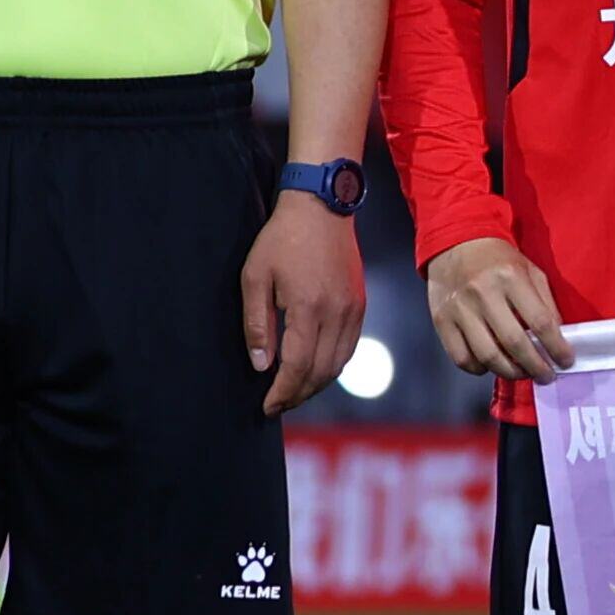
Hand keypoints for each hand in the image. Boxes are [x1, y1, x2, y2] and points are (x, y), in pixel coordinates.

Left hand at [244, 199, 366, 418]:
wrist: (322, 207)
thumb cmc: (281, 239)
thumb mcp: (254, 277)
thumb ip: (257, 324)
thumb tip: (261, 365)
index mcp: (309, 308)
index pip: (298, 366)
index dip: (282, 392)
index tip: (266, 407)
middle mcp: (338, 314)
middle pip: (321, 372)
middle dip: (298, 395)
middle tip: (277, 405)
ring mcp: (354, 310)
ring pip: (339, 364)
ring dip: (316, 384)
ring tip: (294, 392)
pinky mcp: (360, 305)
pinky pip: (349, 347)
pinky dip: (332, 366)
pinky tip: (315, 369)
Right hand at [423, 235, 572, 381]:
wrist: (456, 244)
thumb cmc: (499, 260)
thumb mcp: (531, 272)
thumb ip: (546, 303)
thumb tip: (558, 338)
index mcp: (511, 278)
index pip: (540, 322)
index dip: (556, 347)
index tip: (566, 361)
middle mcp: (483, 294)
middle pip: (514, 343)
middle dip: (535, 367)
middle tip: (546, 376)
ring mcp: (459, 309)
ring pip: (487, 355)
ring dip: (510, 372)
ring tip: (523, 374)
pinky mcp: (441, 320)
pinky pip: (461, 357)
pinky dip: (479, 368)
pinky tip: (492, 365)